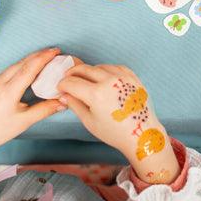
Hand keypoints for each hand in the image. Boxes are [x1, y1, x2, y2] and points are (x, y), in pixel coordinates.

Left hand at [0, 48, 67, 173]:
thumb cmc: (1, 130)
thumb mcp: (25, 121)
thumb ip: (45, 109)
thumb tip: (64, 102)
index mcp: (8, 92)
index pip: (28, 69)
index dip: (43, 58)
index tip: (56, 52)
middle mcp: (0, 82)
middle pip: (22, 63)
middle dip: (39, 55)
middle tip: (55, 52)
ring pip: (16, 64)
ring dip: (32, 58)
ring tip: (47, 57)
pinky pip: (11, 69)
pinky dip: (24, 64)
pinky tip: (32, 66)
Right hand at [58, 64, 179, 184]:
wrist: (140, 134)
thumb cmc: (115, 132)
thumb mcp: (89, 121)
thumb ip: (75, 104)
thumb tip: (63, 94)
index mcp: (96, 94)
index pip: (71, 82)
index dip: (62, 84)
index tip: (60, 87)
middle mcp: (110, 82)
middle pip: (84, 69)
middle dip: (72, 73)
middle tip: (68, 79)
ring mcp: (122, 78)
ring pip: (99, 66)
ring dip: (89, 71)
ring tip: (84, 80)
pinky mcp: (132, 77)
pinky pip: (115, 67)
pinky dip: (105, 70)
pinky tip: (102, 78)